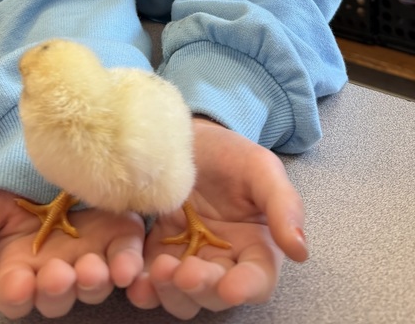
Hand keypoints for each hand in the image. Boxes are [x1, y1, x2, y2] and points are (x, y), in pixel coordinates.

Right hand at [0, 188, 144, 318]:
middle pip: (57, 295)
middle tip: (59, 275)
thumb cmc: (10, 189)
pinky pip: (127, 258)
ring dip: (94, 281)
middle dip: (58, 289)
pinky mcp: (119, 238)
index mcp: (19, 271)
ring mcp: (89, 257)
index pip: (15, 295)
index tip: (17, 284)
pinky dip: (128, 264)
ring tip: (93, 269)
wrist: (46, 156)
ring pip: (93, 283)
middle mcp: (55, 272)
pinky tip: (127, 266)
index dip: (17, 293)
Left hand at [127, 122, 307, 319]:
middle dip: (202, 288)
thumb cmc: (231, 153)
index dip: (246, 288)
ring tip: (159, 270)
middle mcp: (223, 261)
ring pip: (182, 297)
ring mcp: (189, 259)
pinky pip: (149, 279)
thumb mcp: (262, 168)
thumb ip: (283, 205)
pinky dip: (143, 286)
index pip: (257, 280)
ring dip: (170, 293)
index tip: (231, 287)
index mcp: (256, 246)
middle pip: (216, 294)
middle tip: (185, 272)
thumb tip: (300, 250)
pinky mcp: (157, 251)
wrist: (190, 137)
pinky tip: (133, 278)